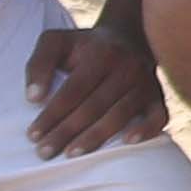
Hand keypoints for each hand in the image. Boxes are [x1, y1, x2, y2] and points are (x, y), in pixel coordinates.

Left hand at [21, 13, 168, 155]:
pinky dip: (145, 129)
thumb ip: (39, 63)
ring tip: (71, 153)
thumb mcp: (57, 42)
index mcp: (100, 53)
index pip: (74, 89)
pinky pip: (157, 116)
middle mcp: (126, 67)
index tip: (33, 134)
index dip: (52, 113)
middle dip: (67, 131)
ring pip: (120, 114)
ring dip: (95, 137)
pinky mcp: (157, 96)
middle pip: (94, 105)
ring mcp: (145, 83)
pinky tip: (127, 142)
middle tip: (44, 152)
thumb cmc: (85, 46)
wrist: (129, 36)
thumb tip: (34, 97)